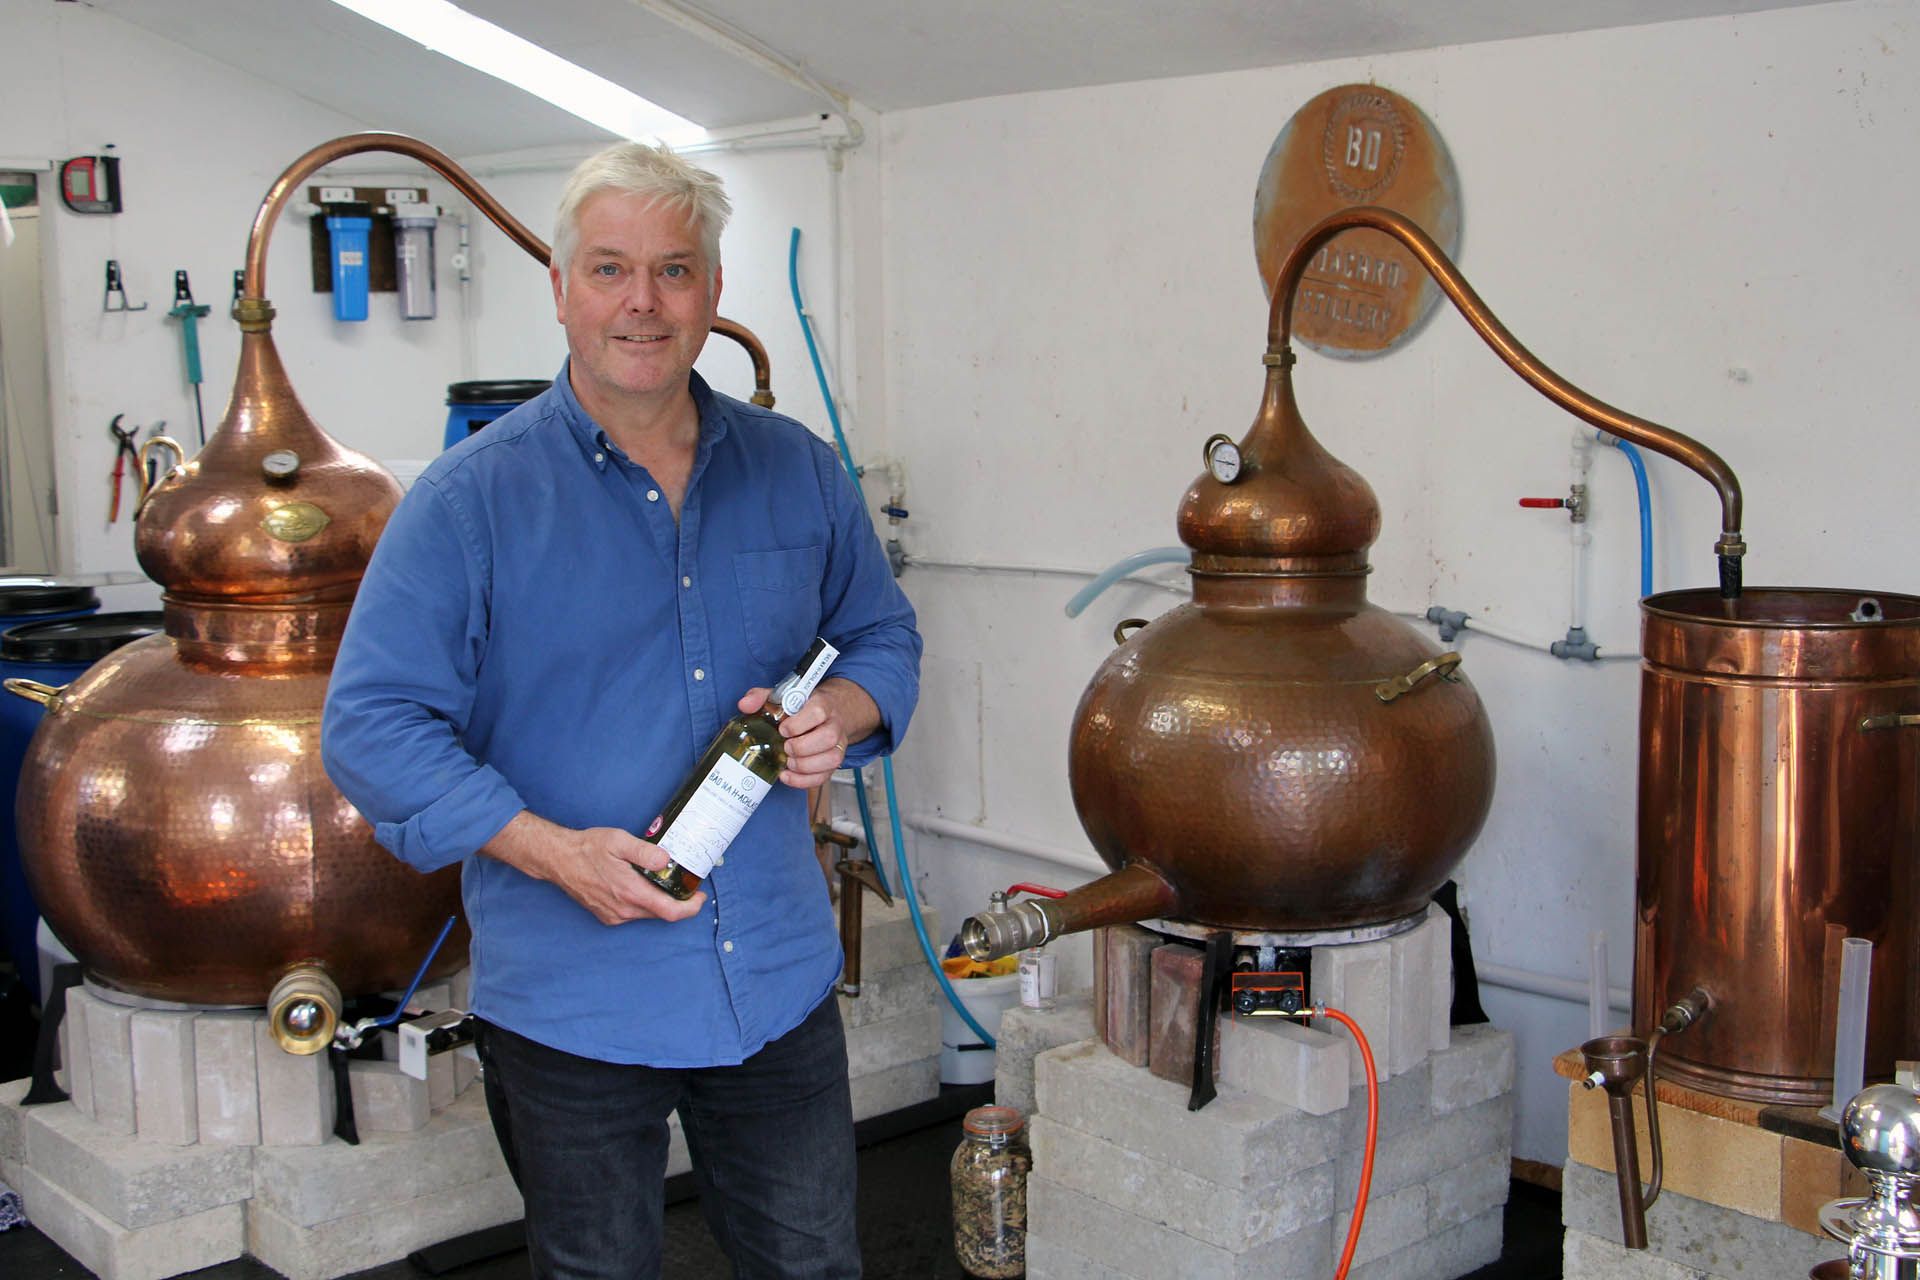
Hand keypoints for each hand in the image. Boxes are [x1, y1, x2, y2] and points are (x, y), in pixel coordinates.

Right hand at [482, 812, 705, 924]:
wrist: (558, 860)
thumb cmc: (587, 849)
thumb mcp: (619, 841)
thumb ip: (645, 852)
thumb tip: (667, 860)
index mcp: (630, 893)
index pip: (670, 912)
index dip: (691, 908)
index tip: (701, 897)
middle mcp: (623, 910)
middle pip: (662, 913)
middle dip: (678, 901)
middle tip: (685, 883)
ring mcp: (614, 916)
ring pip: (648, 914)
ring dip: (660, 901)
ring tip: (663, 880)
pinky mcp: (607, 916)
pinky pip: (634, 913)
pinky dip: (644, 902)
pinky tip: (642, 885)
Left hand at [738, 677, 879, 789]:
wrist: (825, 712)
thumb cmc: (800, 706)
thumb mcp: (780, 696)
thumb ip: (760, 697)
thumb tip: (744, 705)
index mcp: (822, 704)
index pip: (818, 712)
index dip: (798, 724)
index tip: (783, 730)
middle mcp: (834, 724)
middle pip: (828, 737)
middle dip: (802, 747)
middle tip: (785, 748)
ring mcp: (838, 744)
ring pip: (831, 759)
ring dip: (805, 766)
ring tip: (788, 762)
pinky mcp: (833, 762)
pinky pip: (825, 776)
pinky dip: (804, 780)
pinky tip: (788, 775)